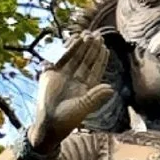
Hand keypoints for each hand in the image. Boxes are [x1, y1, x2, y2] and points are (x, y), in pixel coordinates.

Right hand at [29, 28, 112, 148]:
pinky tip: (75, 40)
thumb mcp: (83, 107)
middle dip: (92, 49)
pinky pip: (62, 59)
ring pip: (75, 58)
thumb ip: (96, 97)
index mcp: (87, 88)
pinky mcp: (52, 74)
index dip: (101, 59)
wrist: (48, 123)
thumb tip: (111, 89)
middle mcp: (77, 80)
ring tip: (88, 35)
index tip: (105, 48)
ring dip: (82, 47)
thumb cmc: (67, 119)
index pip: (96, 70)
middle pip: (87, 61)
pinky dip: (69, 50)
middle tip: (98, 36)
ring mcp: (65, 76)